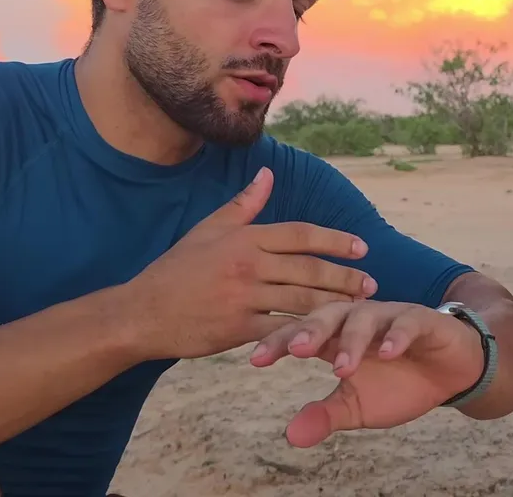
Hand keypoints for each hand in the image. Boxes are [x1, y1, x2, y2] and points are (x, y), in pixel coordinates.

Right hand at [120, 167, 377, 360]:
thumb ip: (243, 204)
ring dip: (335, 305)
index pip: (300, 234)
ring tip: (360, 309)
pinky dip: (305, 334)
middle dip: (345, 277)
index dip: (335, 240)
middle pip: (309, 269)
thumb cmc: (176, 269)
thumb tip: (268, 174)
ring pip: (301, 300)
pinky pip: (280, 331)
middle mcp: (247, 265)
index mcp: (244, 238)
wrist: (141, 312)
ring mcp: (243, 297)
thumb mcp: (208, 230)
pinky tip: (328, 338)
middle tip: (371, 284)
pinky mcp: (237, 329)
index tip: (362, 248)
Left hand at [249, 300, 485, 447]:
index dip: (279, 343)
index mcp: (337, 336)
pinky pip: (407, 322)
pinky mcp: (423, 320)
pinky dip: (396, 336)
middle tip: (293, 350)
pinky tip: (387, 352)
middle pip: (328, 314)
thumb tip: (291, 436)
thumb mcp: (359, 407)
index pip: (302, 333)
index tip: (255, 361)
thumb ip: (326, 416)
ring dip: (352, 341)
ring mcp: (391, 316)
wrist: (451, 373)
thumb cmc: (400, 383)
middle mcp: (359, 319)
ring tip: (342, 367)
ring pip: (365, 317)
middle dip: (309, 330)